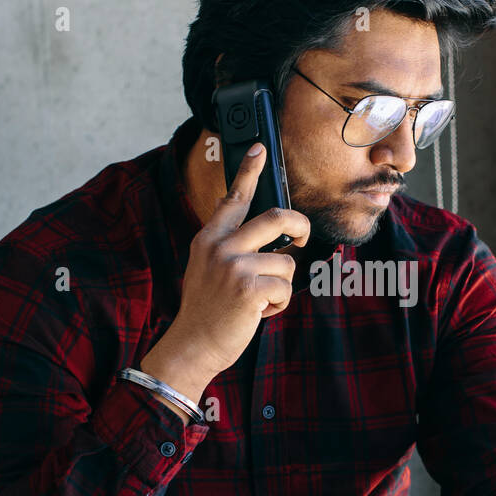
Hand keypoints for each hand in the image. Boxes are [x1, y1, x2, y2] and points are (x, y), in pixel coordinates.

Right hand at [140, 142, 310, 404]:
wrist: (192, 345)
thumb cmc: (206, 310)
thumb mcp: (204, 267)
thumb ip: (223, 241)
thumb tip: (237, 211)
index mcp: (209, 239)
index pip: (232, 199)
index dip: (247, 172)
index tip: (258, 149)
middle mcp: (220, 246)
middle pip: (276, 217)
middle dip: (300, 226)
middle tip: (303, 238)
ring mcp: (233, 266)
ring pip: (287, 261)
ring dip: (282, 285)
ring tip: (261, 300)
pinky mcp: (248, 288)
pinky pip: (285, 287)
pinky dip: (279, 304)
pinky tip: (259, 313)